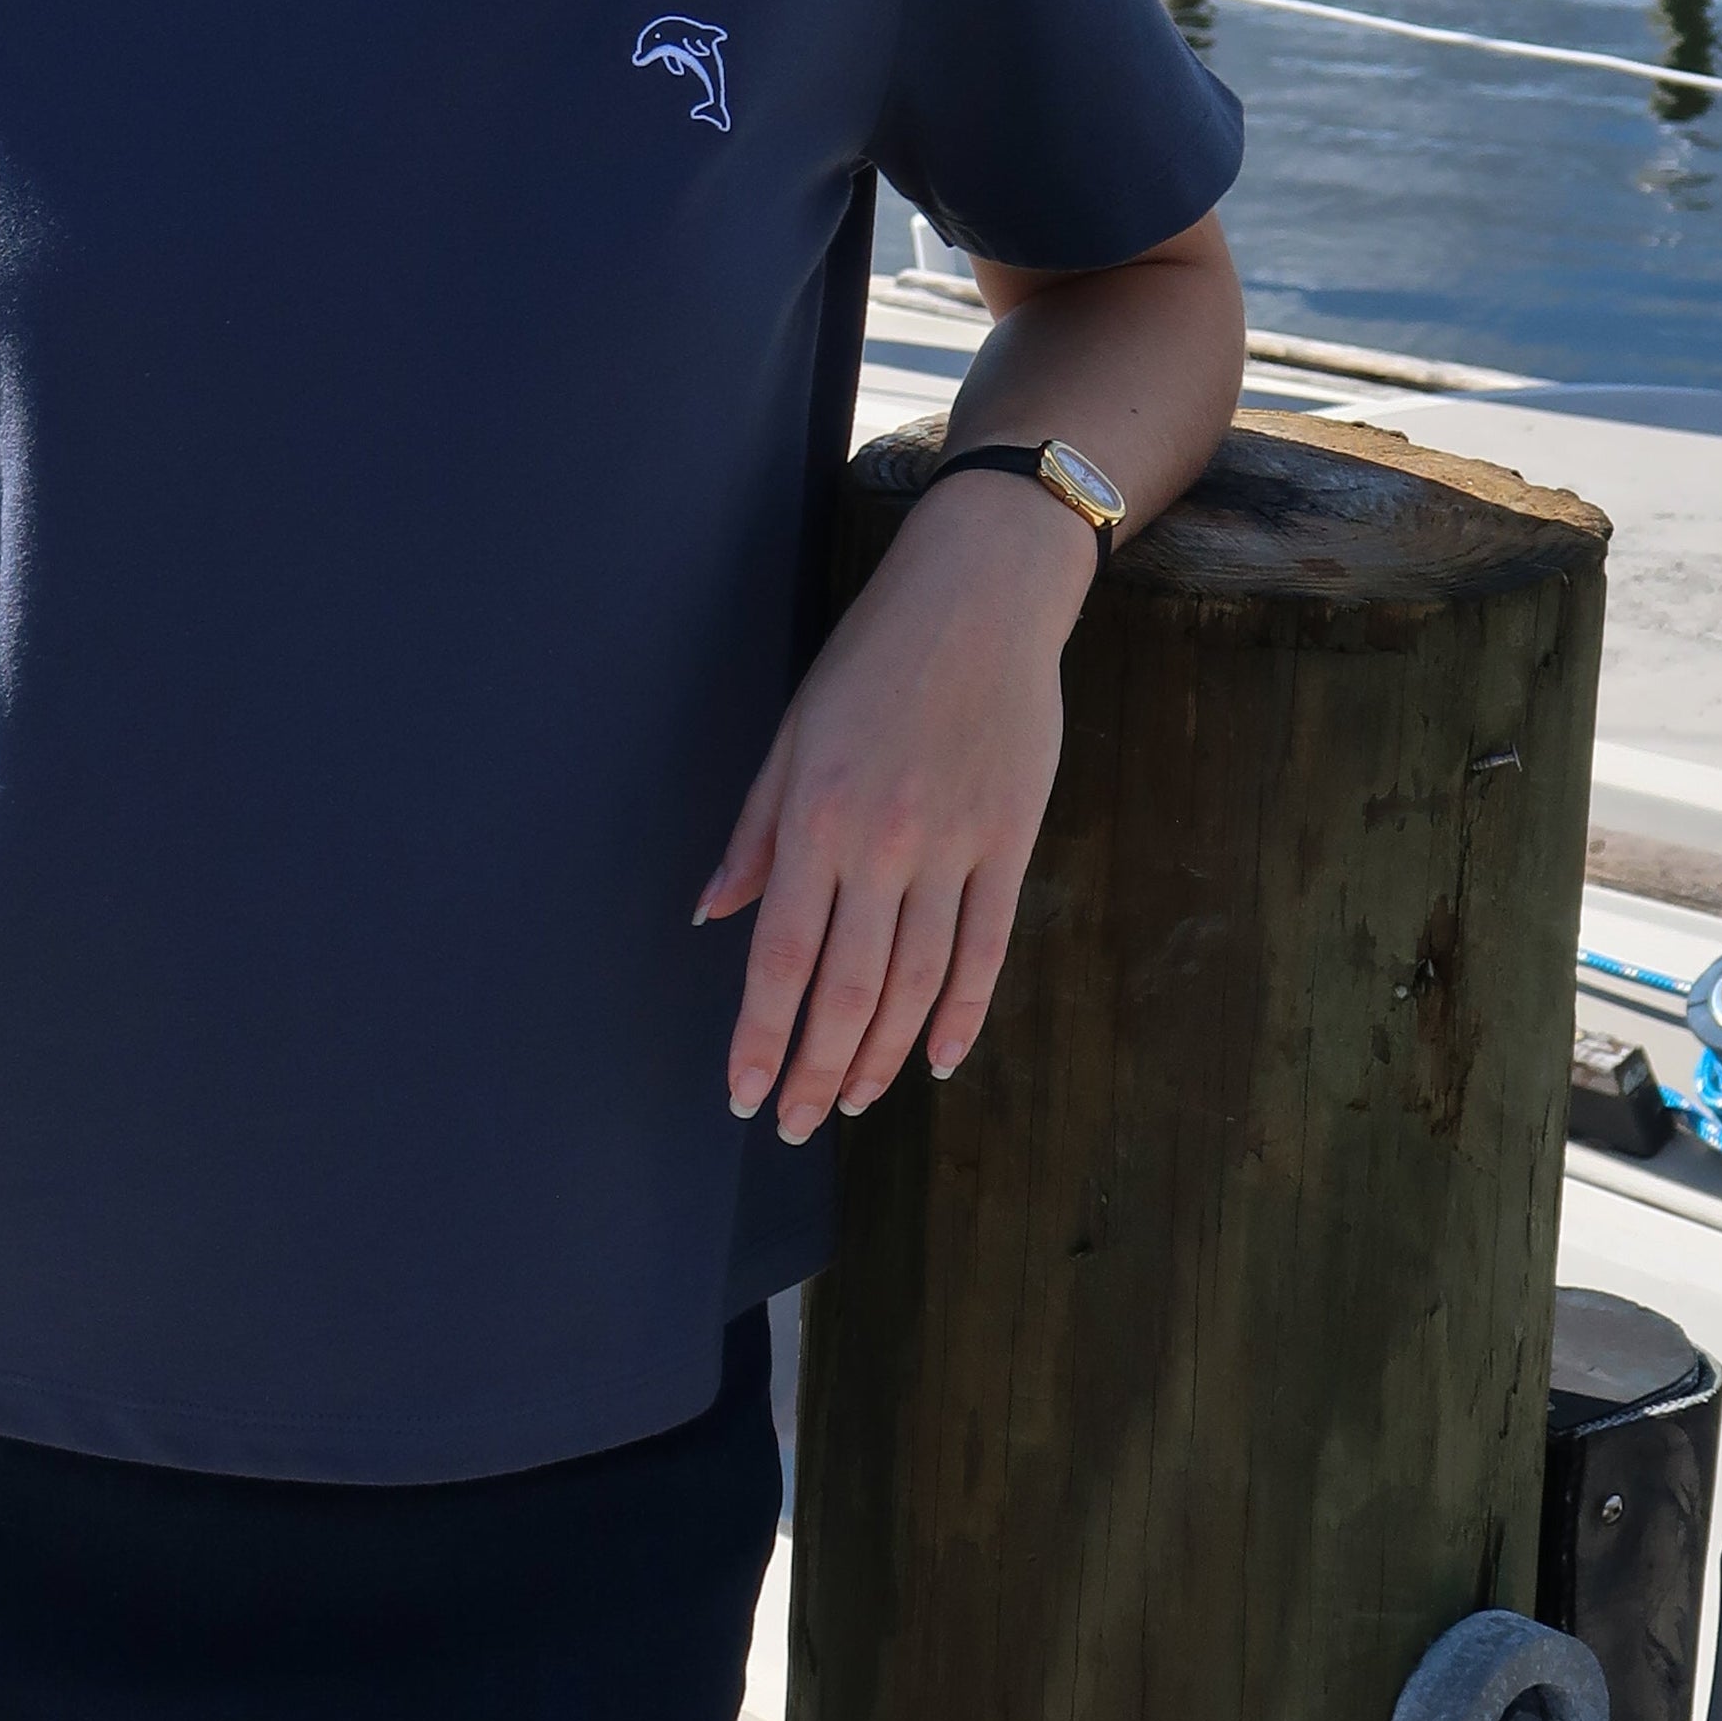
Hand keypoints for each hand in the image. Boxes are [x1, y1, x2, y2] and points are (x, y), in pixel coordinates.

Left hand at [699, 477, 1093, 1143]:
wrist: (982, 595)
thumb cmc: (872, 657)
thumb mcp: (792, 732)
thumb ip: (754, 832)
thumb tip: (710, 915)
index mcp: (815, 819)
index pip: (780, 959)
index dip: (761, 1040)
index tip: (744, 1096)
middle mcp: (882, 846)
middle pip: (846, 991)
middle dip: (817, 1071)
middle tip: (797, 1125)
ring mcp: (954, 848)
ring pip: (914, 984)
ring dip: (881, 1056)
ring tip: (856, 1102)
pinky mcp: (1011, 842)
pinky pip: (985, 949)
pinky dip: (961, 1014)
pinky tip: (936, 1060)